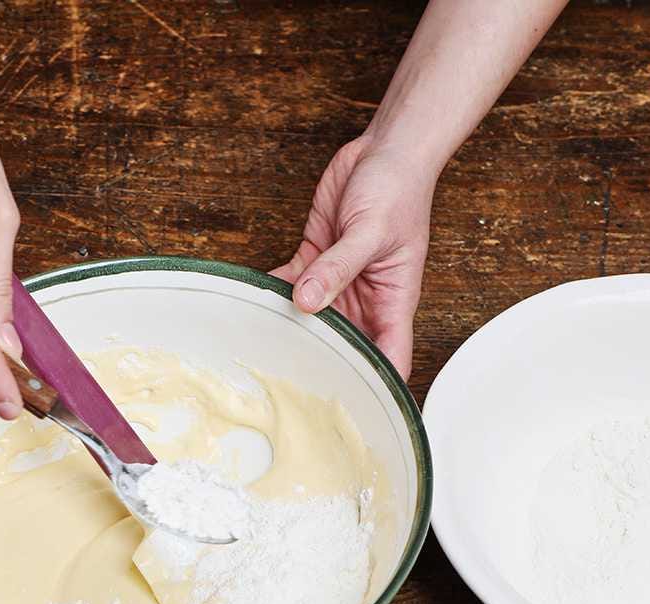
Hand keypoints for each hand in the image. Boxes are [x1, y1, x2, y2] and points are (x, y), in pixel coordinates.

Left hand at [272, 135, 435, 377]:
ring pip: (311, 317)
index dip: (375, 385)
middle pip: (345, 346)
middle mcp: (366, 299)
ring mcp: (339, 281)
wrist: (384, 153)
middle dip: (320, 362)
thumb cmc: (397, 190)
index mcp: (392, 301)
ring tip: (261, 347)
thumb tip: (307, 302)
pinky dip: (272, 293)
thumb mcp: (370, 232)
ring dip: (289, 327)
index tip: (350, 404)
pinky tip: (251, 301)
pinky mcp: (316, 260)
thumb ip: (338, 268)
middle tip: (287, 382)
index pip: (390, 357)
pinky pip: (291, 285)